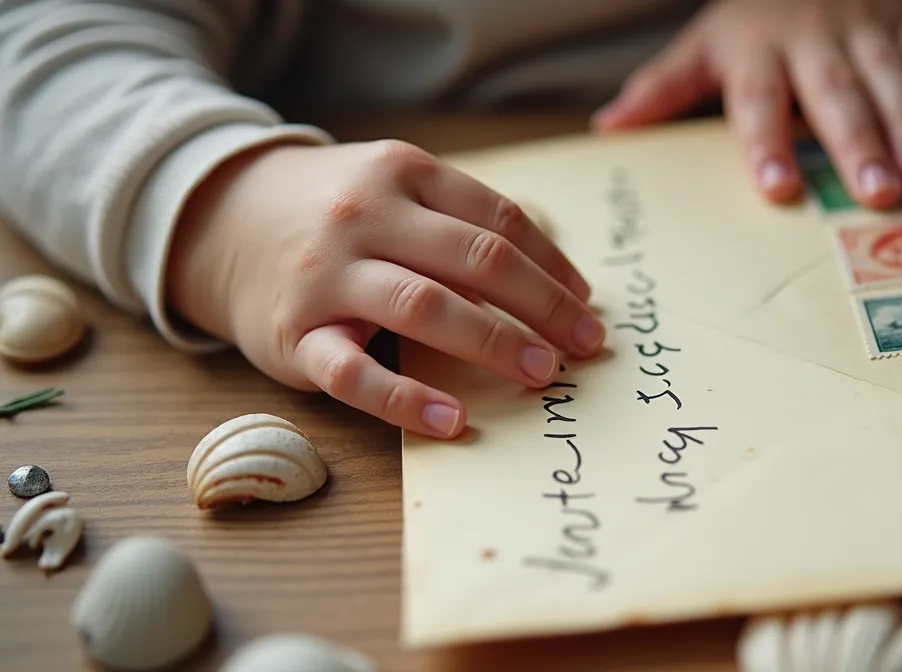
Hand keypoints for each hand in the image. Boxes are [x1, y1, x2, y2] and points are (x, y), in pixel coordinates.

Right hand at [166, 140, 604, 438]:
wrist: (219, 218)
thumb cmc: (333, 210)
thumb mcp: (394, 187)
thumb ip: (461, 219)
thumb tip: (555, 277)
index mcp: (402, 174)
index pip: (499, 220)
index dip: (552, 265)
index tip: (586, 304)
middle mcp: (365, 217)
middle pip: (476, 260)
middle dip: (543, 306)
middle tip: (585, 345)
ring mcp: (327, 276)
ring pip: (425, 307)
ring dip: (494, 343)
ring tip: (541, 373)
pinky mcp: (295, 335)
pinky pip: (355, 373)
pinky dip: (407, 400)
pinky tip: (453, 421)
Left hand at [592, 0, 901, 208]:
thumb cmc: (756, 15)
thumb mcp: (705, 44)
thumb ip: (664, 88)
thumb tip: (609, 126)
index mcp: (757, 52)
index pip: (759, 100)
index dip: (768, 142)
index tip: (777, 188)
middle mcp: (814, 41)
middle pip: (835, 94)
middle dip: (858, 142)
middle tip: (877, 194)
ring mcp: (869, 29)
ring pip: (891, 76)